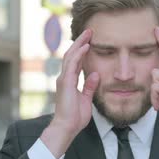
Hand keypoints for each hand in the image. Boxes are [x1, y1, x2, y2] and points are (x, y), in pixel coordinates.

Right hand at [41, 29, 99, 157]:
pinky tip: (86, 46)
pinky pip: (72, 64)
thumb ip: (89, 87)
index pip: (76, 61)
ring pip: (70, 56)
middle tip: (89, 31)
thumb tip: (95, 75)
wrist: (67, 127)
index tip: (90, 40)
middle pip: (72, 54)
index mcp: (70, 81)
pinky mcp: (65, 82)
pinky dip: (79, 54)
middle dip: (80, 42)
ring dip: (80, 43)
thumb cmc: (75, 117)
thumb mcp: (86, 99)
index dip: (82, 50)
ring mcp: (64, 79)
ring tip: (88, 33)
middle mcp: (65, 77)